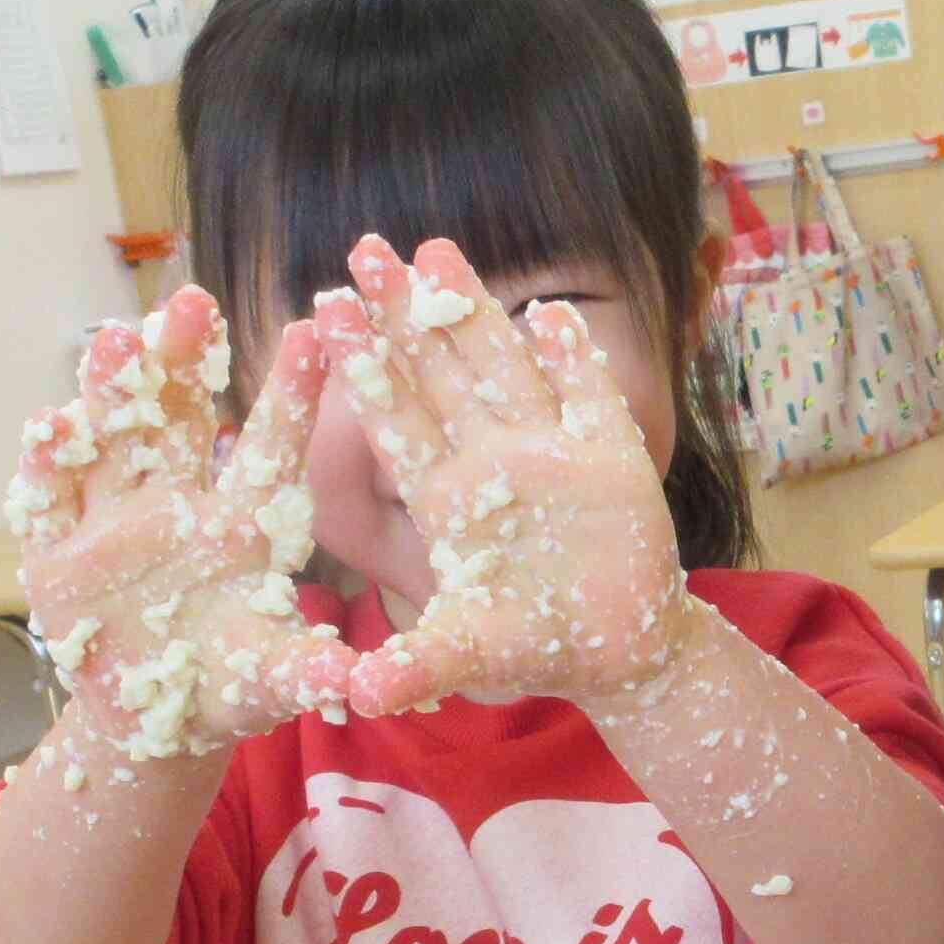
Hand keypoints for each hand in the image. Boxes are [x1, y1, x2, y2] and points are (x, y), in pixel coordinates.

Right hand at [8, 289, 361, 762]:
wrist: (150, 724)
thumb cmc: (226, 685)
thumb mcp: (271, 681)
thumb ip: (306, 671)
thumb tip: (356, 681)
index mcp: (240, 526)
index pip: (268, 448)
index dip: (291, 394)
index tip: (315, 330)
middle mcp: (175, 508)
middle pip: (179, 422)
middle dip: (184, 363)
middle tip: (196, 302)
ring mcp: (111, 525)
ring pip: (112, 444)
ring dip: (111, 395)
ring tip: (118, 342)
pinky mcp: (56, 557)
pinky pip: (49, 504)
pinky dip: (47, 467)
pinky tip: (48, 426)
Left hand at [311, 236, 692, 716]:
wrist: (617, 650)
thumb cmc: (534, 649)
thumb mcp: (468, 659)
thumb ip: (419, 666)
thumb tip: (361, 695)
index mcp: (446, 497)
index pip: (396, 420)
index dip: (364, 367)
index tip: (327, 312)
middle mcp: (491, 461)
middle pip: (441, 373)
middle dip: (405, 312)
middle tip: (365, 248)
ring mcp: (552, 452)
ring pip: (505, 366)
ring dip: (474, 309)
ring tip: (435, 248)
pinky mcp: (613, 458)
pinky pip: (590, 395)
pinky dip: (574, 357)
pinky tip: (552, 311)